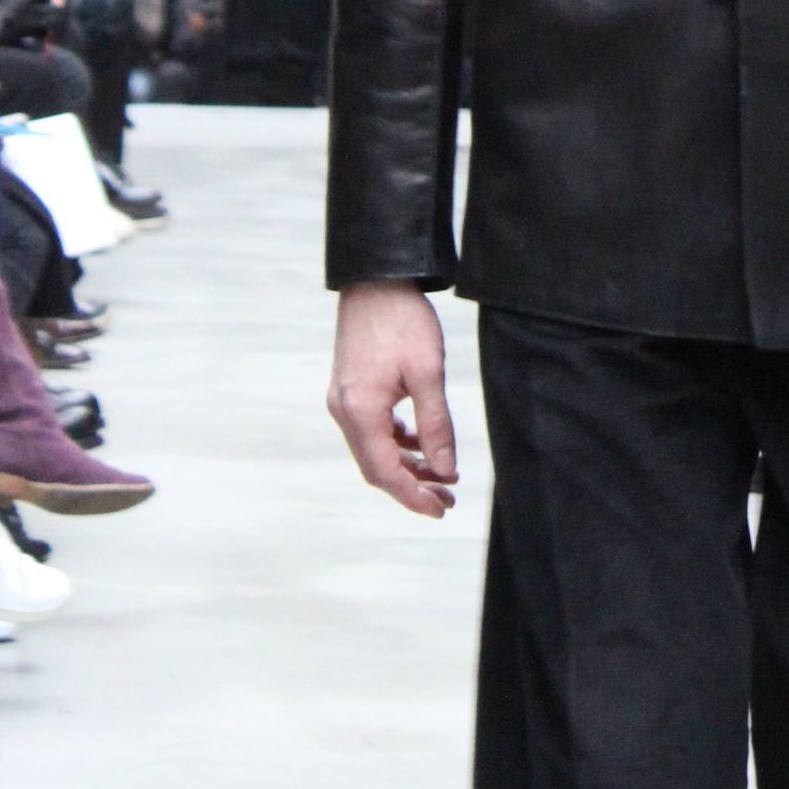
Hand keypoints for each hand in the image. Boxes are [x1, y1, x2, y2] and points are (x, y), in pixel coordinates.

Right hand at [328, 282, 456, 518]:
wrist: (376, 278)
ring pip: (373, 449)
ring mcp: (343, 399)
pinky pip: (370, 429)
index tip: (441, 509)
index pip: (385, 473)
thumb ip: (435, 425)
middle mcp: (343, 410)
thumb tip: (445, 470)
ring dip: (404, 465)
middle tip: (446, 499)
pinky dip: (395, 442)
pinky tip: (419, 443)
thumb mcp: (428, 373)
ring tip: (440, 475)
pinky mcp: (349, 388)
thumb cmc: (403, 320)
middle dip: (411, 486)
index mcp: (359, 411)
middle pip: (376, 467)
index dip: (413, 497)